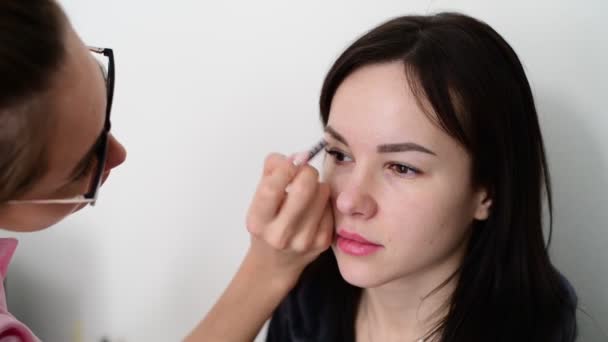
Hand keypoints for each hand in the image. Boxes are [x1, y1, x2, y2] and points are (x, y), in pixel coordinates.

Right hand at [245, 153, 333, 284]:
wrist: (275, 264)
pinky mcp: (323, 242)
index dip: (283, 167)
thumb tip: (295, 157)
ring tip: (306, 194)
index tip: (287, 164)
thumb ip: (271, 173)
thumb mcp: (258, 201)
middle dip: (305, 171)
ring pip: (322, 191)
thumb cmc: (266, 226)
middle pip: (304, 187)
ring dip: (316, 185)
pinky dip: (323, 201)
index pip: (272, 187)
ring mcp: (304, 240)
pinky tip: (313, 209)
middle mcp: (280, 234)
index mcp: (258, 221)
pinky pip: (331, 205)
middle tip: (302, 173)